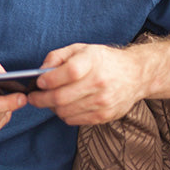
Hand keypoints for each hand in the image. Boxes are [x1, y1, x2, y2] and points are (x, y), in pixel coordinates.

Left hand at [27, 43, 148, 124]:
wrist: (136, 75)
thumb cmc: (103, 60)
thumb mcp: (81, 49)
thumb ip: (58, 56)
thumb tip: (41, 71)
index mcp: (93, 61)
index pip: (67, 73)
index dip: (49, 79)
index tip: (39, 82)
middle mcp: (99, 82)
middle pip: (61, 97)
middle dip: (41, 99)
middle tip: (33, 97)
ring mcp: (103, 101)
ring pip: (64, 111)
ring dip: (51, 108)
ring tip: (49, 100)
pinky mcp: (104, 116)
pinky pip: (74, 120)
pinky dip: (64, 114)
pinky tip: (64, 106)